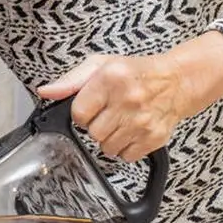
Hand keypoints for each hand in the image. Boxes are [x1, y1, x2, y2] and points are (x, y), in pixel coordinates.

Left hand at [36, 53, 188, 161]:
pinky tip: (131, 131)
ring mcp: (142, 121)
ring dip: (110, 138)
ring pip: (107, 148)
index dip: (81, 113)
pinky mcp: (154, 138)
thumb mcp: (100, 65)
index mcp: (110, 79)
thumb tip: (45, 92)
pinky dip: (125, 148)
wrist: (177, 81)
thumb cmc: (135, 73)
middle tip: (108, 113)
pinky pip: (126, 156)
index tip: (91, 107)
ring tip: (121, 121)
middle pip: (93, 133)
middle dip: (96, 126)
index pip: (79, 113)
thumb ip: (70, 81)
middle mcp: (128, 100)